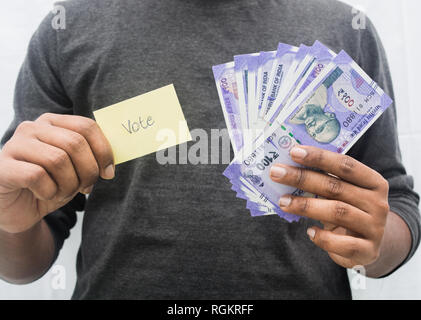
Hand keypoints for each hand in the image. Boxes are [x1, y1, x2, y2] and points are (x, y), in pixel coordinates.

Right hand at [0, 113, 114, 233]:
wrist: (17, 209)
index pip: (86, 126)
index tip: (108, 173)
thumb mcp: (75, 170)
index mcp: (52, 123)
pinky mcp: (3, 167)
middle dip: (88, 171)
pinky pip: (37, 176)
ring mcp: (14, 145)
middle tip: (86, 187)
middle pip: (75, 143)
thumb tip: (109, 166)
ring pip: (58, 159)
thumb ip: (91, 159)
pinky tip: (44, 195)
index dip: (103, 151)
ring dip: (69, 184)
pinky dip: (49, 191)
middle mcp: (32, 128)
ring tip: (63, 192)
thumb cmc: (49, 185)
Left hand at [270, 145, 389, 268]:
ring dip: (305, 206)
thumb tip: (288, 169)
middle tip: (276, 173)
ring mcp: (375, 228)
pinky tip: (309, 232)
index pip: (346, 165)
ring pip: (337, 212)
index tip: (294, 151)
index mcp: (373, 182)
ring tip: (282, 201)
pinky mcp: (368, 250)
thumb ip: (324, 182)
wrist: (368, 246)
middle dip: (302, 178)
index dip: (320, 157)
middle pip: (335, 187)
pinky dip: (323, 237)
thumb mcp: (342, 195)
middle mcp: (377, 203)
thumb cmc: (348, 211)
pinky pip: (342, 244)